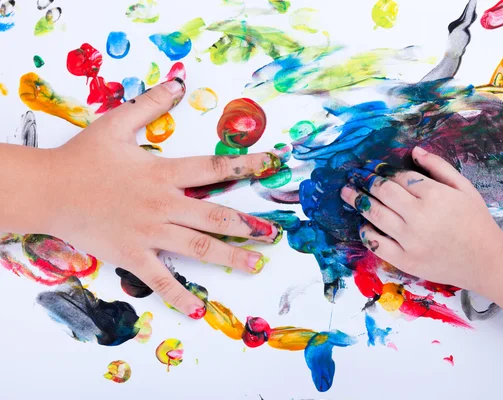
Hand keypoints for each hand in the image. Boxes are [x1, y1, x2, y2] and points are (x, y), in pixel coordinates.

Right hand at [42, 79, 281, 318]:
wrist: (48, 190)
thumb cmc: (82, 158)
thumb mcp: (116, 123)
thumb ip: (151, 104)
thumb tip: (179, 83)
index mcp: (164, 173)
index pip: (216, 168)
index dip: (248, 165)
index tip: (274, 165)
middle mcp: (164, 204)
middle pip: (216, 215)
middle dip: (248, 224)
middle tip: (273, 233)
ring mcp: (150, 232)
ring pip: (199, 247)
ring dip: (230, 257)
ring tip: (255, 265)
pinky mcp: (132, 255)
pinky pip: (160, 279)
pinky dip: (179, 295)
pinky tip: (198, 309)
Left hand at [340, 147, 502, 291]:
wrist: (486, 261)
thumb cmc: (477, 222)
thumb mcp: (464, 188)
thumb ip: (438, 167)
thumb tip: (415, 150)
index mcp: (434, 195)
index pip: (400, 177)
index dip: (383, 171)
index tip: (373, 167)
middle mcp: (419, 216)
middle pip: (383, 192)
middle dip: (365, 181)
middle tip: (354, 176)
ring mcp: (410, 240)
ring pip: (376, 214)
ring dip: (357, 201)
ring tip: (346, 193)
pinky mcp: (406, 260)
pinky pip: (378, 244)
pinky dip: (367, 232)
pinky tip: (363, 224)